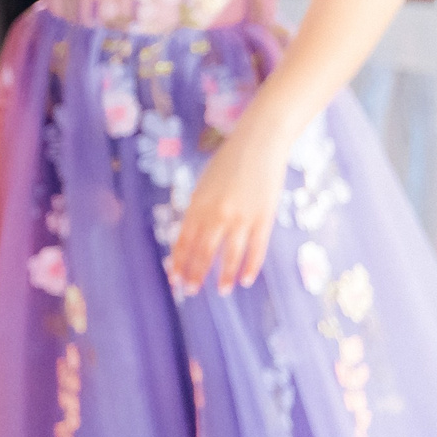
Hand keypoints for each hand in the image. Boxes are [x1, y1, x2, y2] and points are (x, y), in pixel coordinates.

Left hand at [167, 124, 287, 295]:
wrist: (258, 145)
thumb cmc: (228, 163)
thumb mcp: (204, 185)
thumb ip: (199, 210)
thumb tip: (193, 237)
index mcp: (197, 204)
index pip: (183, 240)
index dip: (178, 261)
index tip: (173, 278)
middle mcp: (216, 213)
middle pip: (202, 251)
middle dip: (195, 273)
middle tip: (190, 292)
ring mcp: (241, 217)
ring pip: (229, 255)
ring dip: (222, 276)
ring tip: (220, 291)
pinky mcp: (263, 218)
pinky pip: (255, 249)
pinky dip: (249, 266)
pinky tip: (244, 280)